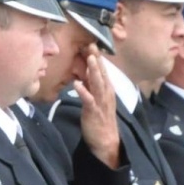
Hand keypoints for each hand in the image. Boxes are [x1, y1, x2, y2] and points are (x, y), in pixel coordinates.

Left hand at [73, 52, 121, 168]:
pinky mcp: (93, 112)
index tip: (93, 43)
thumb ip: (92, 86)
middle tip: (92, 44)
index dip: (98, 58)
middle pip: (101, 73)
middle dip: (97, 59)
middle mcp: (106, 94)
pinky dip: (83, 91)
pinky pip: (88, 100)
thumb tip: (84, 74)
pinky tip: (76, 83)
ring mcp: (100, 102)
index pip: (102, 71)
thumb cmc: (100, 119)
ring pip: (98, 84)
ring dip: (94, 71)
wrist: (106, 140)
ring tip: (89, 58)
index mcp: (107, 90)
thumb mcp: (97, 99)